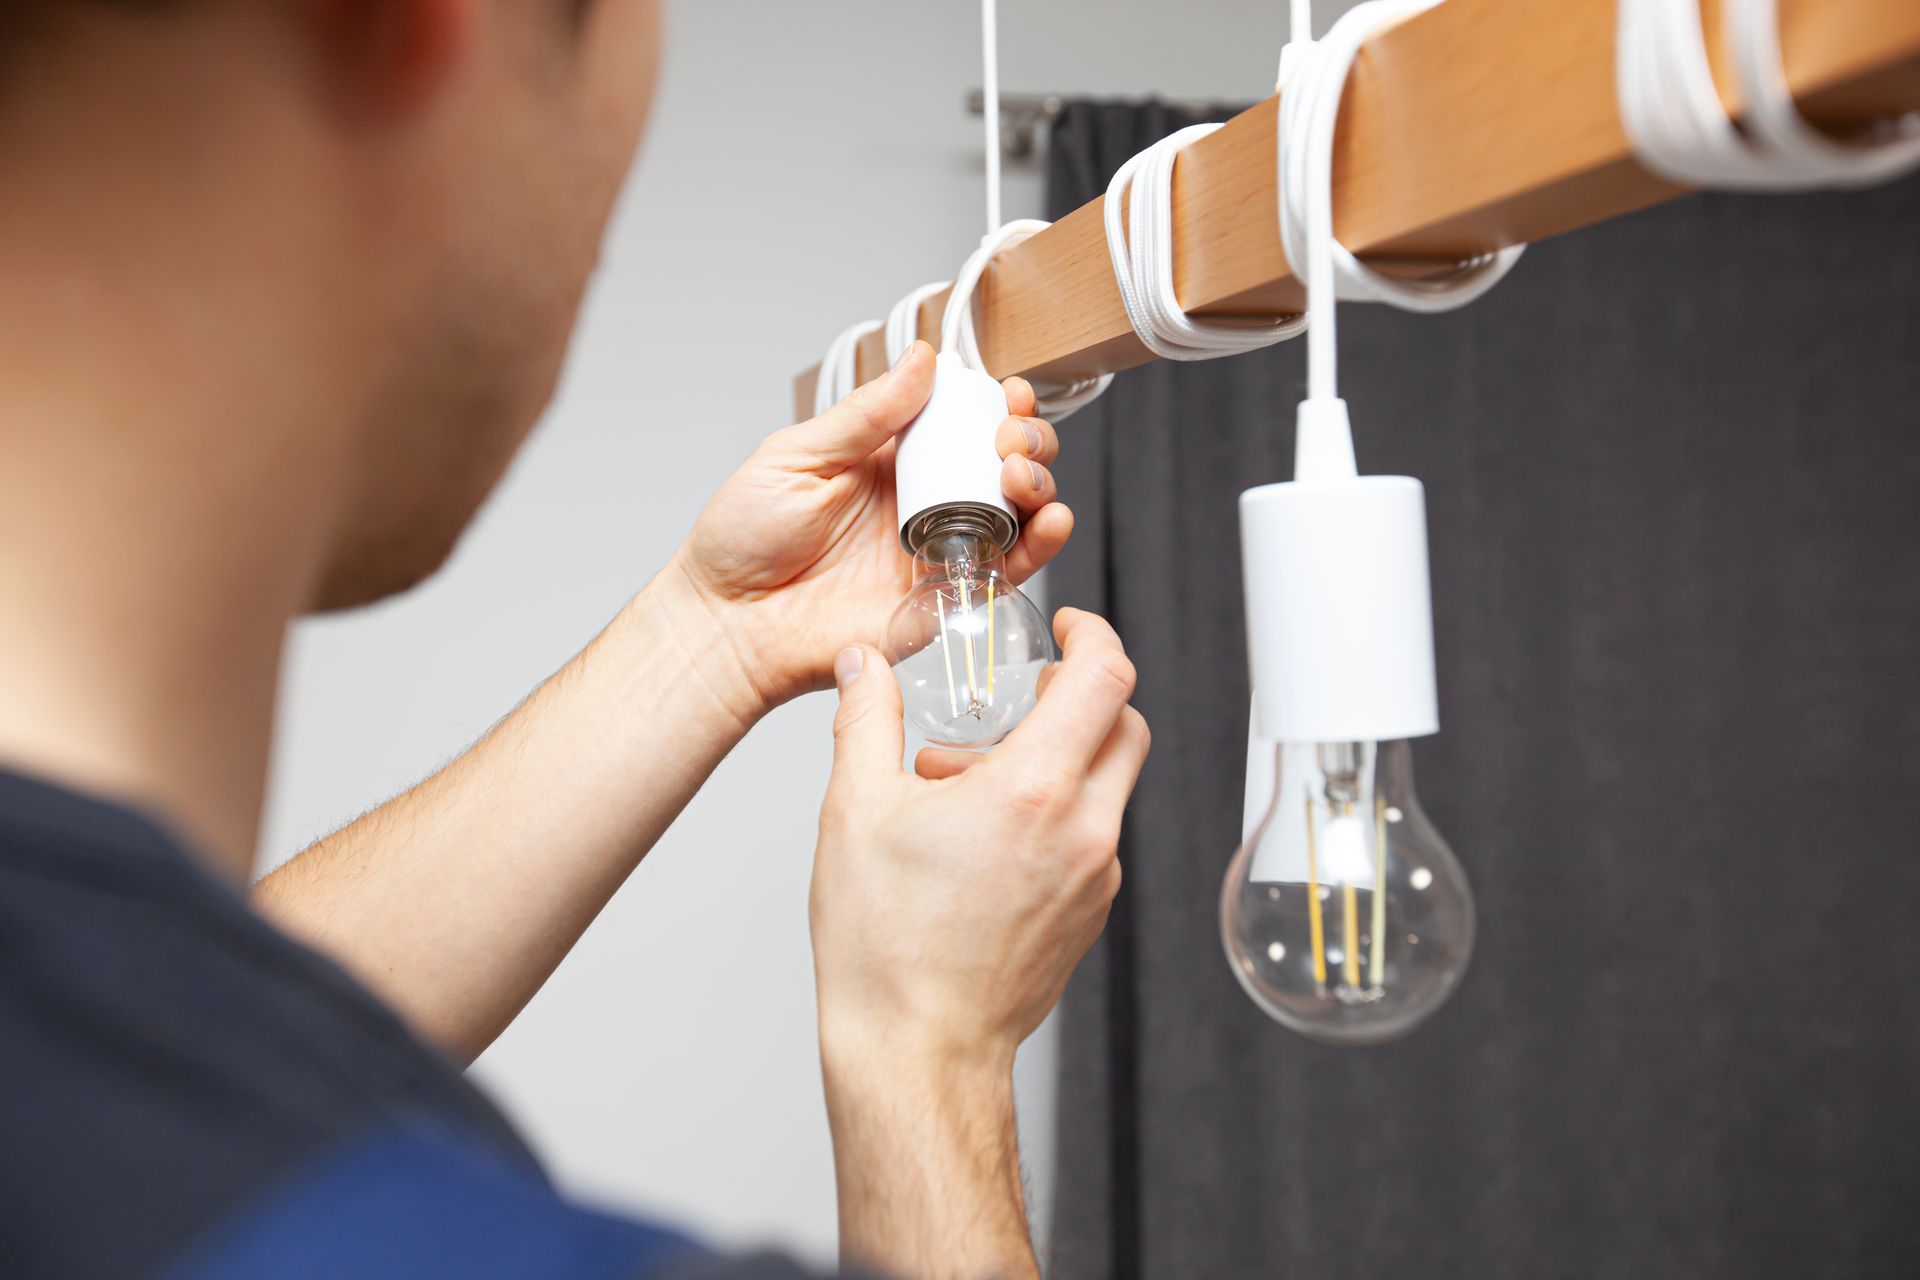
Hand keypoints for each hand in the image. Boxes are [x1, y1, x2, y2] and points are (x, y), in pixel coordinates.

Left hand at [670, 342, 1071, 715]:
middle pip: (1001, 460)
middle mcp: (923, 501)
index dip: (994, 402)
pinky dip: (1042, 545)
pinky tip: (1049, 520)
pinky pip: (1009, 571)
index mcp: (888, 458)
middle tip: (1009, 438)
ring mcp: (938, 549)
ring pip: (1017, 511)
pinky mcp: (945, 598)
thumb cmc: (742, 540)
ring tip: (1019, 475)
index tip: (1006, 391)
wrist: (727, 624)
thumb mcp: (797, 456)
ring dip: (1039, 483)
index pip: (960, 419)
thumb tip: (922, 359)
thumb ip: (865, 414)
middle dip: (1026, 438)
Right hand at [811, 608, 1148, 1279]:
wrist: (918, 1054)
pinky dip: (1057, 813)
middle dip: (1078, 696)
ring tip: (968, 787)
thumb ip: (865, 720)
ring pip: (1110, 783)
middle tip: (1017, 700)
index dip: (1094, 634)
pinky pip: (1095, 836)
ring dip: (1058, 759)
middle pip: (1125, 725)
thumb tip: (861, 667)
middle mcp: (1084, 831)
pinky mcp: (1090, 914)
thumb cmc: (885, 949)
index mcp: (1033, 792)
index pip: (1107, 677)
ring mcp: (1097, 878)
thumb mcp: (854, 813)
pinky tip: (984, 838)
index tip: (1067, 628)